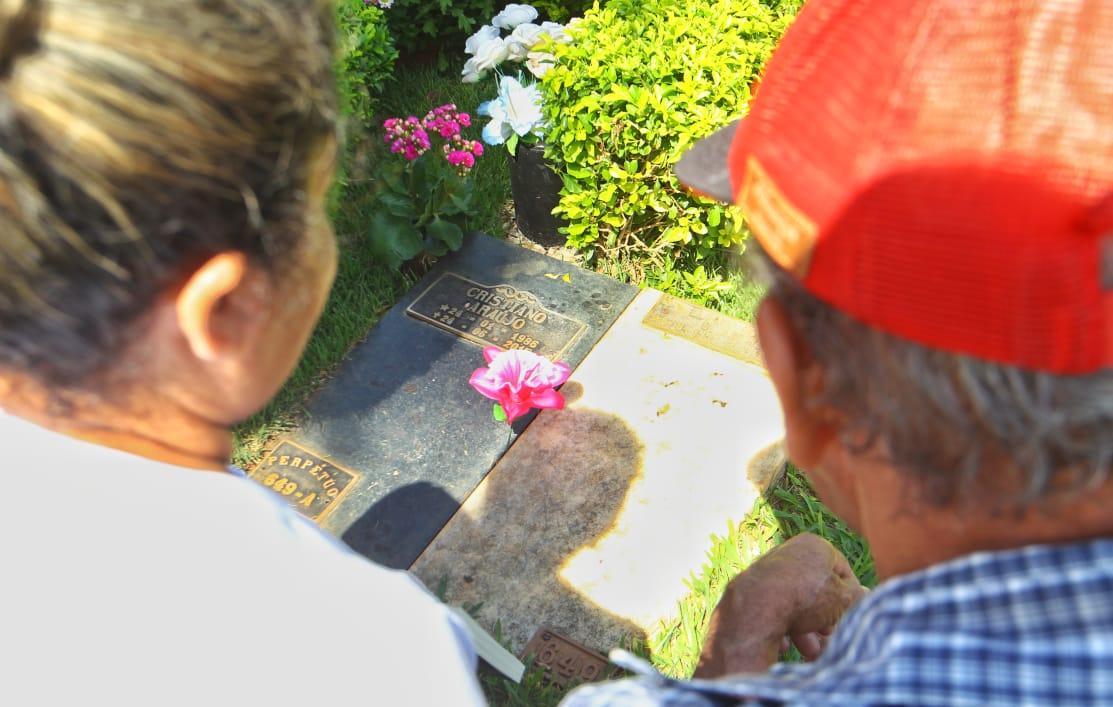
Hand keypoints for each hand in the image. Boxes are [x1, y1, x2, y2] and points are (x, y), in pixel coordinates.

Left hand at [694, 533, 865, 676]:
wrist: (756, 607)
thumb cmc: (806, 597)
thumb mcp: (843, 599)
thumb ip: (857, 596)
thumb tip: (867, 594)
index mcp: (814, 546)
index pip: (842, 570)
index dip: (851, 596)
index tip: (852, 616)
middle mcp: (789, 553)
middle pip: (817, 591)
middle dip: (825, 619)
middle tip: (829, 637)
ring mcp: (769, 571)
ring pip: (796, 604)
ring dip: (807, 630)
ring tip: (811, 651)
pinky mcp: (752, 590)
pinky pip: (775, 611)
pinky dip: (782, 628)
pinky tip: (785, 644)